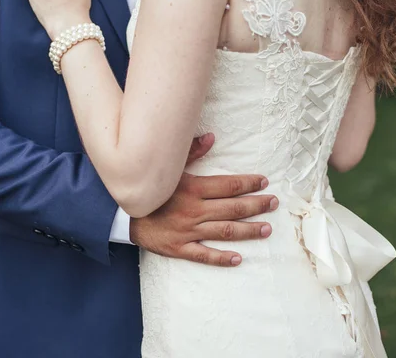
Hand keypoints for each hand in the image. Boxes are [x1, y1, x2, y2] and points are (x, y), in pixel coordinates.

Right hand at [130, 134, 277, 266]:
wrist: (121, 214)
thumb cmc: (148, 189)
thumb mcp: (168, 168)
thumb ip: (191, 152)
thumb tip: (211, 137)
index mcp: (193, 189)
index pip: (229, 185)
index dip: (249, 183)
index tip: (264, 182)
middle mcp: (194, 211)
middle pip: (233, 208)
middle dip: (257, 205)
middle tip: (274, 203)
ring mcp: (188, 231)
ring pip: (225, 231)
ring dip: (248, 230)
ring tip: (266, 229)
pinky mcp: (180, 248)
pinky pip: (204, 255)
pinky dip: (222, 258)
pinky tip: (239, 258)